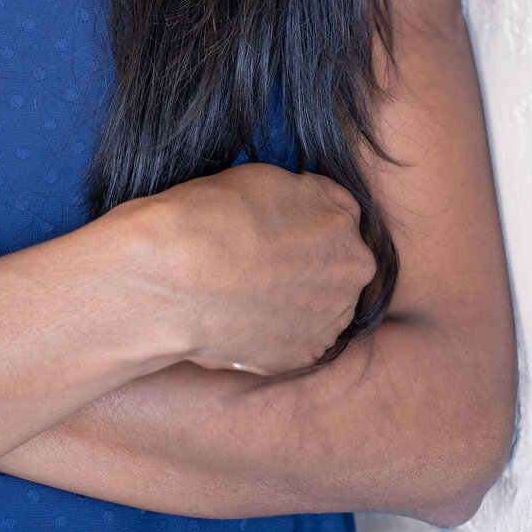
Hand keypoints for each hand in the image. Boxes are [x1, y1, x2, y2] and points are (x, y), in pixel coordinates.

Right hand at [114, 162, 377, 376]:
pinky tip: (246, 318)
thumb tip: (297, 213)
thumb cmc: (213, 217)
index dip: (306, 221)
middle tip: (266, 265)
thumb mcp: (266, 178)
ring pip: (323, 303)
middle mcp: (351, 268)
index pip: (337, 214)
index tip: (282, 230)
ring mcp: (333, 315)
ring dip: (299, 300)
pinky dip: (279, 330)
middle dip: (310, 262)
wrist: (179, 274)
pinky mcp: (308, 353)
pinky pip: (301, 338)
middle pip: (339, 262)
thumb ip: (300, 198)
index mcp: (342, 216)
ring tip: (251, 294)